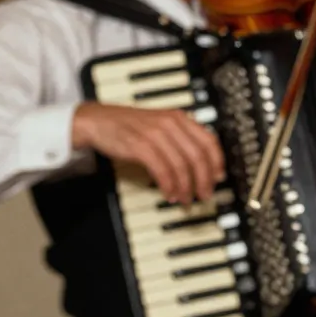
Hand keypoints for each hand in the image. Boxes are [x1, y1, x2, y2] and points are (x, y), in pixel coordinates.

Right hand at [71, 102, 223, 203]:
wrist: (97, 120)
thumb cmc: (130, 126)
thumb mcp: (161, 125)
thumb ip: (181, 138)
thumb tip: (202, 164)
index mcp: (179, 118)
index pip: (209, 141)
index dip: (217, 163)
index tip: (218, 178)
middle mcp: (170, 124)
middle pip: (197, 156)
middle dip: (204, 180)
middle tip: (204, 194)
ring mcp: (155, 134)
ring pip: (181, 166)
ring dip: (186, 187)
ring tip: (185, 198)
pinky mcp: (140, 146)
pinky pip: (162, 170)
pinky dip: (168, 185)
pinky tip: (169, 194)